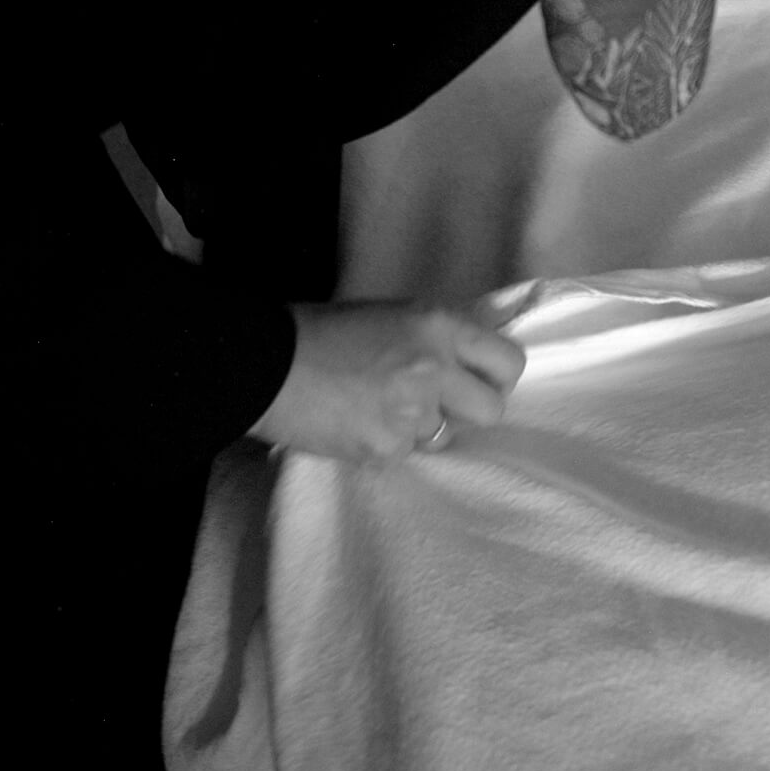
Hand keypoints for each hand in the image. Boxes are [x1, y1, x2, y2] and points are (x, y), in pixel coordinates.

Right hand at [249, 301, 526, 462]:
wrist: (261, 363)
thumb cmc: (319, 331)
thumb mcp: (391, 317)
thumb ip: (434, 340)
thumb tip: (465, 365)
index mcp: (439, 325)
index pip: (508, 360)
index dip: (497, 377)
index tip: (481, 383)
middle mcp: (435, 366)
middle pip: (492, 408)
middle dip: (470, 411)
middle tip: (439, 405)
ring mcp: (412, 411)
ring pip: (444, 435)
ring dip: (421, 428)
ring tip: (378, 408)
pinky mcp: (386, 447)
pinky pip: (404, 453)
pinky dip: (385, 444)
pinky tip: (355, 423)